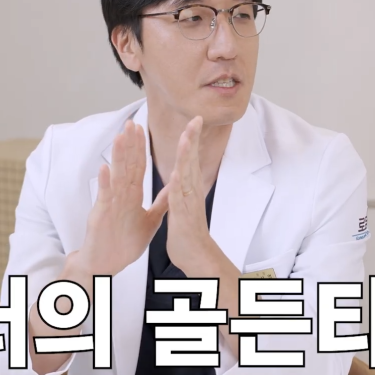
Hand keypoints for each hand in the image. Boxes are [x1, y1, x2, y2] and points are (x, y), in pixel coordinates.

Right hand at [76, 120, 169, 276]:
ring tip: (119, 137)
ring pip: (115, 177)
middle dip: (129, 145)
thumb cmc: (124, 243)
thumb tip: (175, 187)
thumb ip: (161, 203)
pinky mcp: (101, 216)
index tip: (142, 129)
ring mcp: (110, 204)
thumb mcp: (150, 221)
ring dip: (117, 157)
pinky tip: (105, 169)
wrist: (107, 264)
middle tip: (131, 123)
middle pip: (126, 166)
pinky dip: (105, 183)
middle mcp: (120, 196)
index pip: (137, 167)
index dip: (140, 148)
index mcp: (132, 196)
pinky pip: (104, 198)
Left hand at [165, 116, 220, 274]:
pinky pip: (180, 199)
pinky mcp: (182, 215)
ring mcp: (188, 202)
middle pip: (192, 160)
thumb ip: (184, 189)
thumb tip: (183, 176)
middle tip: (196, 118)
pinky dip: (179, 185)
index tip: (194, 120)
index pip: (189, 158)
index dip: (191, 139)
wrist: (195, 256)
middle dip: (193, 139)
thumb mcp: (183, 205)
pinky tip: (178, 173)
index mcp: (187, 187)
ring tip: (187, 136)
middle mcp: (191, 191)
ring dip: (187, 156)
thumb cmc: (187, 233)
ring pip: (187, 174)